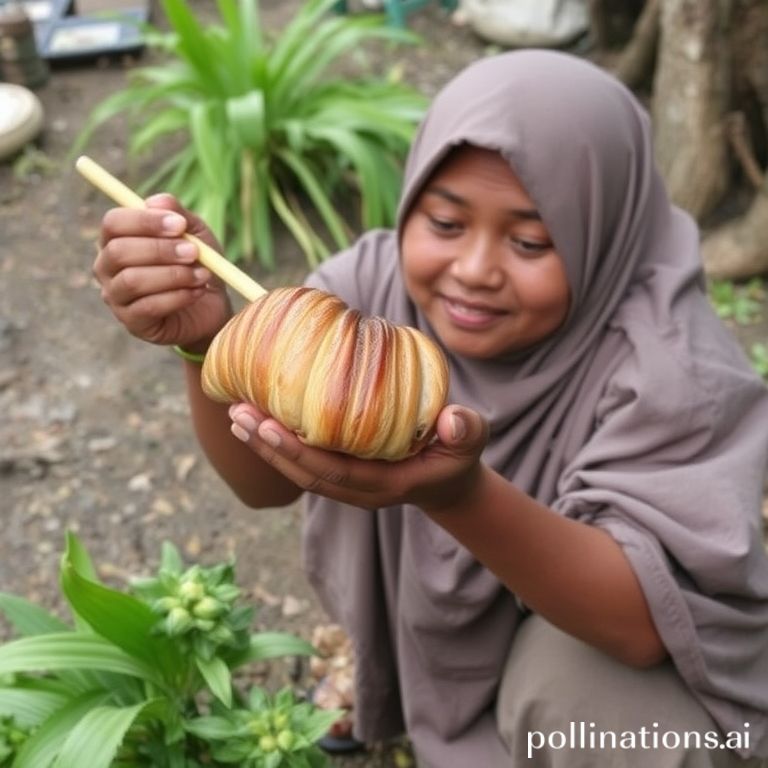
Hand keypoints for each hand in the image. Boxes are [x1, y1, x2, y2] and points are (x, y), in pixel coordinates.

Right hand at [93, 194, 232, 350]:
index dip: (144, 221)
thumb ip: (179, 215)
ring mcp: (116, 298)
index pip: (113, 223)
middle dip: (160, 250)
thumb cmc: (196, 264)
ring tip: (202, 274)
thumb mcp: (196, 235)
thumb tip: (157, 200)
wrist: (211, 307)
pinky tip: (197, 292)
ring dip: (172, 275)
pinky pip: (147, 307)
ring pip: (132, 281)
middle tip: (194, 251)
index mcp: (116, 240)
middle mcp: (107, 268)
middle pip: (118, 252)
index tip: (179, 224)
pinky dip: (177, 297)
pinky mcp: (132, 323)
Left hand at [227, 402, 488, 510]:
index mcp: (383, 485)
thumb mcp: (469, 441)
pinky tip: (259, 423)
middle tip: (238, 413)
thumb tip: (453, 419)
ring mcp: (347, 485)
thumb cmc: (458, 455)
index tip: (267, 424)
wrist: (448, 480)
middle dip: (268, 446)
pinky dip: (279, 445)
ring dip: (265, 446)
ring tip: (236, 417)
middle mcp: (358, 491)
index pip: (332, 472)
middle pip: (304, 473)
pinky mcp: (342, 473)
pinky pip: (304, 462)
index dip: (297, 452)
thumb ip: (465, 430)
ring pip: (299, 471)